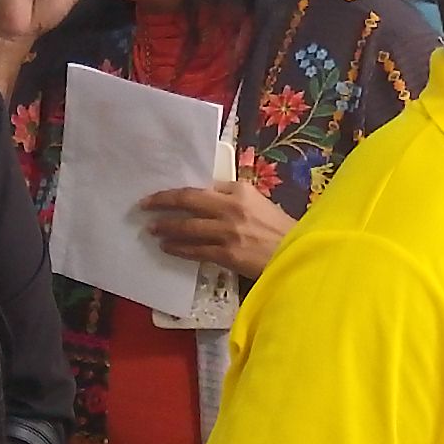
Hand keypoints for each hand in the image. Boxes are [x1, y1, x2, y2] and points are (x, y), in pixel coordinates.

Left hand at [144, 179, 295, 279]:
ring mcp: (228, 232)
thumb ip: (236, 200)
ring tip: (152, 229)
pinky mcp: (228, 254)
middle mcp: (232, 207)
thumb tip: (209, 199)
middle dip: (162, 202)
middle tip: (144, 206)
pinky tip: (167, 247)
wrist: (299, 255)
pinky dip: (178, 248)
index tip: (163, 195)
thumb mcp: (261, 205)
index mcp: (241, 191)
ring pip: (187, 227)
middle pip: (188, 201)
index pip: (202, 188)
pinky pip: (196, 250)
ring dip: (166, 227)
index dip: (179, 192)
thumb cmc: (283, 230)